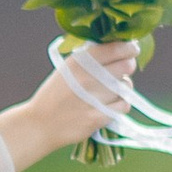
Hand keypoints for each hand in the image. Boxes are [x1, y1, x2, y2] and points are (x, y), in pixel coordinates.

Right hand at [0, 34, 140, 169]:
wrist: (40, 124)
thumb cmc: (55, 94)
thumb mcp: (67, 69)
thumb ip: (90, 58)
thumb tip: (118, 47)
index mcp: (79, 61)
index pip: (116, 48)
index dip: (129, 48)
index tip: (132, 49)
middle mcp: (87, 77)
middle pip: (127, 66)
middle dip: (127, 66)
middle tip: (122, 70)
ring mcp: (93, 98)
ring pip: (127, 87)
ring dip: (122, 88)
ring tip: (109, 91)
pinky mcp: (97, 117)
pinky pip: (124, 106)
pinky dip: (120, 105)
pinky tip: (109, 105)